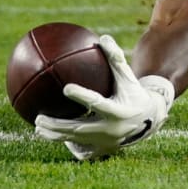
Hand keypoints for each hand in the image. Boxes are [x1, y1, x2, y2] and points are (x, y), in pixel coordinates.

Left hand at [34, 34, 174, 160]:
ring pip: (76, 141)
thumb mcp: (128, 76)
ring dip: (55, 136)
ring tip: (38, 128)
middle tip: (39, 118)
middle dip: (58, 126)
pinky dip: (66, 143)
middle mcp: (112, 130)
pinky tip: (51, 136)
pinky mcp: (103, 150)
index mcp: (119, 111)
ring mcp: (107, 143)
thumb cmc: (133, 92)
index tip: (65, 88)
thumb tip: (102, 38)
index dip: (82, 96)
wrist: (149, 118)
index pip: (98, 103)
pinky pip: (81, 149)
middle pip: (80, 129)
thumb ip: (115, 59)